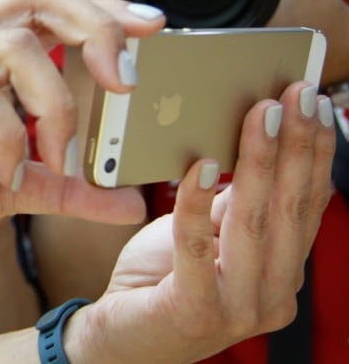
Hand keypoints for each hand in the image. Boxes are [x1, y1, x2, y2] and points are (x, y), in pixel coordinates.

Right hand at [0, 0, 165, 252]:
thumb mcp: (8, 188)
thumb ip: (66, 187)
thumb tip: (132, 200)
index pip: (45, 4)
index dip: (102, 7)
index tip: (155, 26)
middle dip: (93, 27)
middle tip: (122, 82)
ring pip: (11, 46)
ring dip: (52, 106)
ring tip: (56, 159)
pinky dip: (7, 136)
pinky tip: (7, 172)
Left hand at [66, 82, 335, 363]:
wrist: (119, 342)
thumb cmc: (161, 279)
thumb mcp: (205, 233)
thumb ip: (231, 200)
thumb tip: (250, 135)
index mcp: (283, 274)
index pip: (307, 206)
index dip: (314, 152)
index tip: (313, 102)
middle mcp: (273, 296)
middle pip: (290, 210)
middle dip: (295, 146)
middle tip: (295, 95)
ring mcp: (239, 310)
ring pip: (254, 223)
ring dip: (259, 162)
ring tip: (260, 114)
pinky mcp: (195, 312)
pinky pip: (196, 247)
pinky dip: (197, 202)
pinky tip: (202, 163)